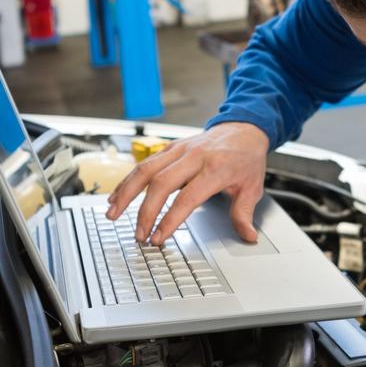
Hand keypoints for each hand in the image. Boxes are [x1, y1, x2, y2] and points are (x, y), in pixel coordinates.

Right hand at [106, 122, 269, 244]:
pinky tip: (117, 196)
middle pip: (161, 183)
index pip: (187, 197)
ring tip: (113, 213)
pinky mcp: (170, 148)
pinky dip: (128, 180)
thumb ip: (244, 213)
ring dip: (126, 193)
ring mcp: (180, 150)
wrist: (243, 129)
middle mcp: (194, 157)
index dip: (170, 219)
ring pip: (146, 169)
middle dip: (145, 211)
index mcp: (215, 168)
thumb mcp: (252, 187)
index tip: (159, 237)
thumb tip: (248, 236)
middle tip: (138, 234)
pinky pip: (144, 163)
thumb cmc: (246, 158)